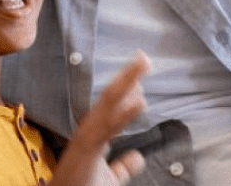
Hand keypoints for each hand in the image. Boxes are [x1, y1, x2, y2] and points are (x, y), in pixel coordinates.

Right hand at [50, 52, 150, 185]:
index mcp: (93, 135)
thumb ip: (122, 167)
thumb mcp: (109, 179)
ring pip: (108, 104)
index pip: (111, 105)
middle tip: (144, 56)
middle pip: (110, 97)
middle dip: (127, 76)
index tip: (141, 71)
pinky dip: (124, 113)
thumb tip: (138, 157)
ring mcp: (86, 139)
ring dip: (126, 82)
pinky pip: (107, 128)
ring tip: (143, 65)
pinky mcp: (86, 151)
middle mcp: (88, 132)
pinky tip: (141, 101)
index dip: (126, 87)